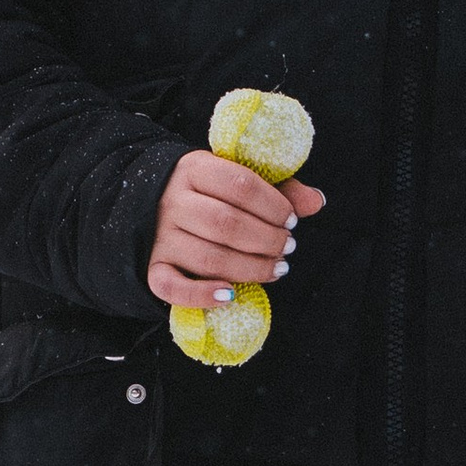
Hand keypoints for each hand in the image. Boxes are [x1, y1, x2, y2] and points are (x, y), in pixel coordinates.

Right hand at [147, 149, 325, 307]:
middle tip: (287, 247)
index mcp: (195, 169)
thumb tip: (317, 201)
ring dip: (250, 269)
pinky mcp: (152, 266)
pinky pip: (171, 287)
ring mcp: (159, 236)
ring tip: (276, 269)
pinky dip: (201, 296)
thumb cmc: (206, 193)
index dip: (274, 206)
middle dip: (267, 241)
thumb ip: (277, 189)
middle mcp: (173, 201)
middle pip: (227, 224)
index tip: (291, 221)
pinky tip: (230, 296)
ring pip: (208, 259)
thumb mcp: (235, 179)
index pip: (241, 185)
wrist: (148, 202)